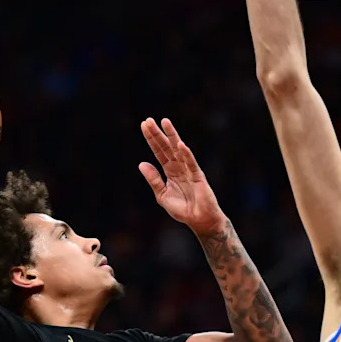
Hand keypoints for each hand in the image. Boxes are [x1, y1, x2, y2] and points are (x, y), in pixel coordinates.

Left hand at [139, 118, 227, 233]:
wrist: (199, 220)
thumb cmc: (183, 210)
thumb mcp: (162, 195)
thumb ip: (153, 180)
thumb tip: (141, 163)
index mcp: (170, 171)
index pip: (159, 152)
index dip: (152, 139)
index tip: (144, 126)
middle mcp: (179, 167)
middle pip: (166, 147)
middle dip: (158, 134)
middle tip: (149, 120)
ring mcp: (189, 170)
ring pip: (178, 150)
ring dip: (172, 136)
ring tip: (165, 122)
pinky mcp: (198, 177)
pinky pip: (191, 164)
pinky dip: (186, 155)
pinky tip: (180, 145)